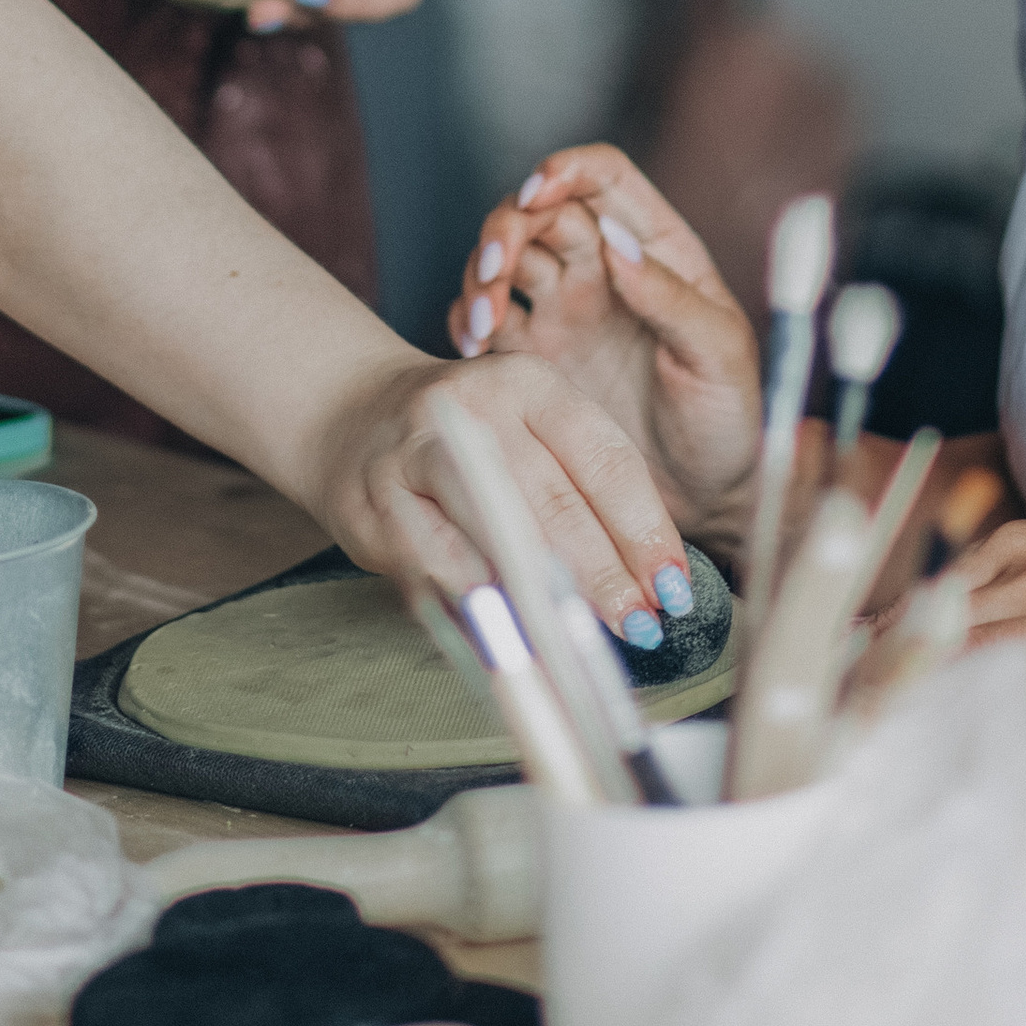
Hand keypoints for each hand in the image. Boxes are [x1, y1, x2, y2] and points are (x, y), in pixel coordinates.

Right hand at [308, 342, 698, 652]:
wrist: (353, 416)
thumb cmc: (471, 438)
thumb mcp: (533, 432)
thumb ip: (586, 494)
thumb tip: (651, 585)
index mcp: (527, 382)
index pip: (602, 458)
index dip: (643, 529)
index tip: (673, 587)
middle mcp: (468, 408)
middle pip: (551, 502)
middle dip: (603, 575)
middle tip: (641, 626)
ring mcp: (411, 455)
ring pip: (488, 536)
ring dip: (541, 599)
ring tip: (582, 643)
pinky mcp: (369, 507)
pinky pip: (433, 572)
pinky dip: (477, 612)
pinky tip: (512, 641)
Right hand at [448, 146, 762, 550]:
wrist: (701, 500)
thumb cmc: (726, 422)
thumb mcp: (718, 357)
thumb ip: (671, 298)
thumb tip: (618, 240)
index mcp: (657, 250)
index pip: (605, 178)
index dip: (567, 170)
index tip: (540, 191)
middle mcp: (604, 268)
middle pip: (539, 212)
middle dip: (507, 227)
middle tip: (495, 269)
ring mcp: (563, 311)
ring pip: (505, 260)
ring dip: (481, 273)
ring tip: (481, 320)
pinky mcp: (533, 359)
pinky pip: (484, 319)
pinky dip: (466, 319)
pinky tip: (474, 347)